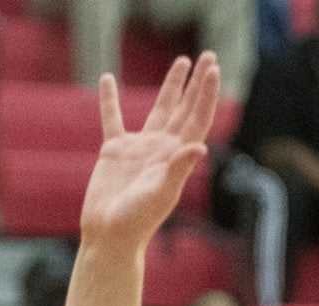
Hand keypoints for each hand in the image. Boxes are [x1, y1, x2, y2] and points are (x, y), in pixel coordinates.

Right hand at [79, 56, 219, 249]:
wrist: (108, 236)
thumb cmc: (136, 222)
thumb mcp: (159, 195)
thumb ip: (178, 169)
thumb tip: (200, 147)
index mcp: (176, 157)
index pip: (197, 119)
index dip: (206, 94)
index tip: (212, 70)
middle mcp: (162, 149)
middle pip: (184, 108)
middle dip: (197, 83)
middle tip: (209, 56)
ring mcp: (140, 148)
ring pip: (159, 108)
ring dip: (171, 85)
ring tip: (182, 62)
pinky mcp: (115, 151)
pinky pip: (112, 119)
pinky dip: (109, 100)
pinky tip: (106, 79)